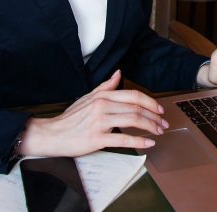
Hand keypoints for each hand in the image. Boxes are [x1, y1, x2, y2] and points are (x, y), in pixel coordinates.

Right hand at [17, 70, 167, 156]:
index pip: (133, 95)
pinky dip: (138, 141)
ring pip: (132, 121)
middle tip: (163, 123)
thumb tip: (118, 73)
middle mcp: (102, 106)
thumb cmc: (70, 118)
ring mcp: (99, 122)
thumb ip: (105, 86)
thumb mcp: (88, 97)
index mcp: (102, 96)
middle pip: (136, 108)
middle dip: (154, 116)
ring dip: (150, 126)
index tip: (159, 109)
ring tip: (158, 132)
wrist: (52, 134)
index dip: (150, 102)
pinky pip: (122, 139)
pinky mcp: (96, 138)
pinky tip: (148, 143)